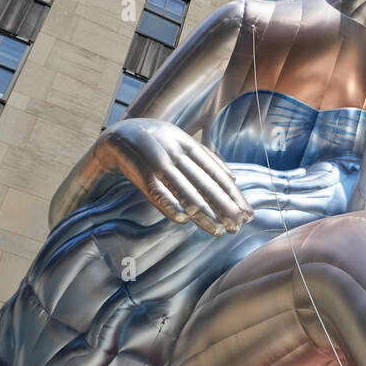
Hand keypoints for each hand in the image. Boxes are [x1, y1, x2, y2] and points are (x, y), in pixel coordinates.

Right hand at [95, 118, 252, 235]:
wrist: (118, 135)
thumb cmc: (157, 143)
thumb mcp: (183, 143)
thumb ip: (207, 159)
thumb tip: (234, 179)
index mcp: (189, 145)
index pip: (216, 175)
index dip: (233, 195)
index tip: (247, 214)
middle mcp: (177, 153)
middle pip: (206, 184)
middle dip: (224, 206)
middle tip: (238, 226)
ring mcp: (160, 162)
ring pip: (186, 190)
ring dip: (203, 212)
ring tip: (217, 230)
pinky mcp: (141, 172)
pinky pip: (158, 191)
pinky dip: (171, 205)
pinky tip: (184, 220)